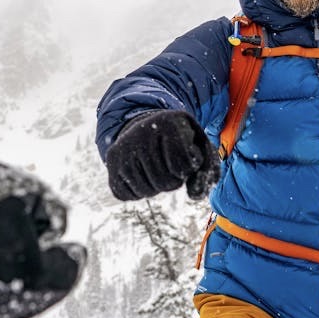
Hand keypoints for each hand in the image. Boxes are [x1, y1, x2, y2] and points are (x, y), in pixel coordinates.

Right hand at [105, 110, 219, 200]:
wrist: (147, 125)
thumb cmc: (180, 139)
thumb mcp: (199, 145)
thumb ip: (207, 170)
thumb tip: (194, 195)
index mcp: (168, 122)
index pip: (185, 164)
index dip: (190, 167)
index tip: (187, 154)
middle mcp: (140, 132)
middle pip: (165, 181)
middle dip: (174, 181)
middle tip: (172, 167)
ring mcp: (123, 146)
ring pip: (146, 190)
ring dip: (157, 188)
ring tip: (159, 171)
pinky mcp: (111, 160)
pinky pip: (126, 194)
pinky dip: (138, 192)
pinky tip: (142, 175)